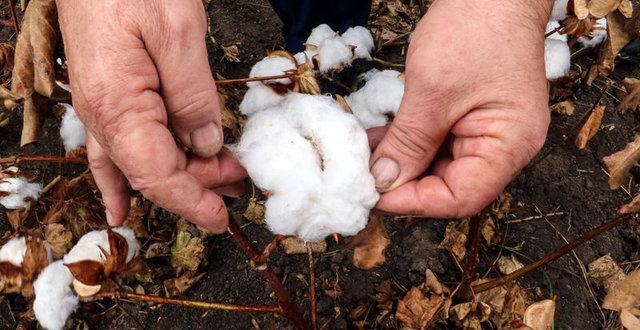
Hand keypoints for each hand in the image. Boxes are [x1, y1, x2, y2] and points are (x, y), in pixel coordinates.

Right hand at [56, 0, 245, 231]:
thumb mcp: (178, 33)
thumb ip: (193, 96)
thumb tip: (206, 145)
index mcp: (118, 106)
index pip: (159, 174)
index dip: (193, 200)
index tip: (223, 219)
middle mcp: (102, 116)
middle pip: (154, 171)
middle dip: (200, 184)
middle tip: (240, 181)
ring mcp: (101, 107)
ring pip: (140, 161)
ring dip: (180, 177)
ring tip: (217, 185)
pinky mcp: (108, 96)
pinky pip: (114, 150)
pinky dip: (124, 178)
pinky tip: (122, 203)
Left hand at [369, 0, 551, 217]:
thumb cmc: (473, 30)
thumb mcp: (432, 90)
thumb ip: (408, 142)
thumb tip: (383, 182)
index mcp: (509, 146)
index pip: (460, 198)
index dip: (413, 202)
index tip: (372, 195)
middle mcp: (504, 147)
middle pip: (449, 186)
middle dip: (402, 182)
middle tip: (361, 177)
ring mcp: (488, 132)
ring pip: (438, 166)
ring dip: (400, 163)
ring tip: (363, 156)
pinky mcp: (470, 118)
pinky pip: (437, 143)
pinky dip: (408, 144)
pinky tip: (377, 140)